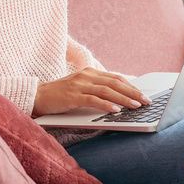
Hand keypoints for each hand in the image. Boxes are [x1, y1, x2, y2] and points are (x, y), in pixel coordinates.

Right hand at [32, 67, 151, 116]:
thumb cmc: (60, 95)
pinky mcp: (73, 96)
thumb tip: (118, 99)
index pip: (116, 78)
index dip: (131, 86)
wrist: (37, 96)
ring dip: (124, 99)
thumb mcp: (81, 89)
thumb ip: (97, 90)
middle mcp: (87, 76)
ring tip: (136, 106)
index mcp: (90, 73)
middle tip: (146, 101)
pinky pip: (93, 100)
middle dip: (133, 92)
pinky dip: (107, 105)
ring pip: (107, 91)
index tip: (144, 94)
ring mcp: (80, 85)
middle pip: (115, 83)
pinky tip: (116, 110)